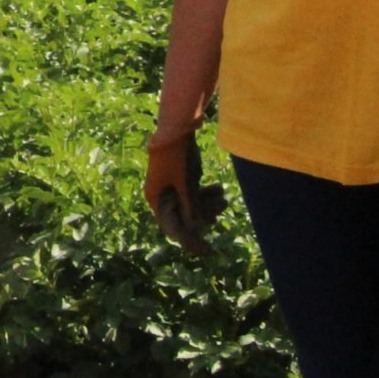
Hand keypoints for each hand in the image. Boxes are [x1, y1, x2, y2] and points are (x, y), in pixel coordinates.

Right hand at [143, 128, 226, 257]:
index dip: (190, 241)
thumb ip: (189, 207)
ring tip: (223, 197)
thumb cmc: (176, 155)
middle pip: (184, 217)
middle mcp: (161, 195)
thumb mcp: (184, 184)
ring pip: (191, 206)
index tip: (207, 251)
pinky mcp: (181, 179)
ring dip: (208, 204)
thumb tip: (195, 229)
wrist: (176, 126)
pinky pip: (194, 195)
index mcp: (155, 199)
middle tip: (222, 208)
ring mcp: (171, 187)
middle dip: (204, 215)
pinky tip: (219, 190)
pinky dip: (206, 195)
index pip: (172, 228)